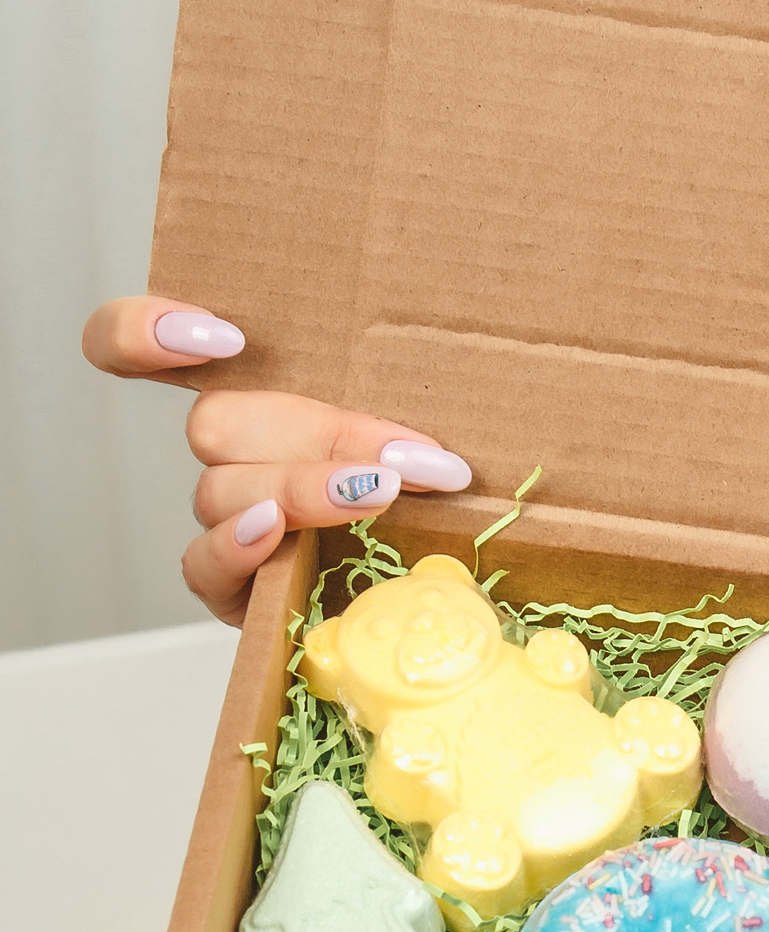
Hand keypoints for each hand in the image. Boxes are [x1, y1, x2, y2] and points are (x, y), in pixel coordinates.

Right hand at [82, 296, 471, 625]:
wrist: (415, 601)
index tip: (223, 336)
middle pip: (216, 419)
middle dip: (318, 433)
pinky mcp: (224, 585)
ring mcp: (223, 517)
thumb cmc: (424, 492)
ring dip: (305, 486)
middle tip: (402, 456)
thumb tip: (472, 378)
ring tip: (379, 493)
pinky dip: (240, 545)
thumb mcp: (416, 430)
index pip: (132, 345)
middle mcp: (228, 451)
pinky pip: (205, 561)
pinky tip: (278, 536)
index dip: (143, 330)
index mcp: (262, 393)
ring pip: (222, 486)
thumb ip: (408, 396)